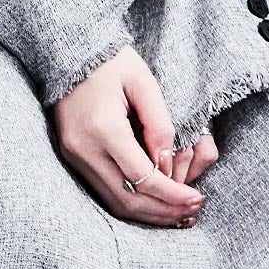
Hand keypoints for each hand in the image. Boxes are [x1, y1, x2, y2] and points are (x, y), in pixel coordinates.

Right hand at [51, 46, 217, 226]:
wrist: (70, 54)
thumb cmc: (112, 62)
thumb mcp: (144, 82)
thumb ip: (160, 125)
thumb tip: (169, 165)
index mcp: (104, 128)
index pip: (143, 178)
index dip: (172, 194)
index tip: (197, 198)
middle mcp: (84, 150)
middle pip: (129, 199)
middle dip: (164, 211)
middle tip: (192, 211)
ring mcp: (75, 157)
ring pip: (115, 203)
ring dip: (148, 214)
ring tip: (178, 214)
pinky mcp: (73, 160)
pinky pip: (105, 193)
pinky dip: (132, 204)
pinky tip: (154, 205)